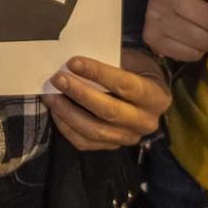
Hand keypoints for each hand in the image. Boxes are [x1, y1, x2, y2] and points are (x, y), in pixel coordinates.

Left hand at [45, 48, 172, 150]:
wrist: (149, 94)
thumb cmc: (138, 71)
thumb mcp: (133, 60)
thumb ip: (111, 61)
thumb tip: (76, 62)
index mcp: (156, 97)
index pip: (125, 85)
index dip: (98, 73)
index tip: (73, 62)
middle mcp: (146, 122)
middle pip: (109, 111)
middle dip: (80, 94)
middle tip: (57, 79)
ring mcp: (129, 138)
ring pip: (95, 131)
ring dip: (68, 112)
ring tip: (51, 95)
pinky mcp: (113, 147)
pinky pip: (86, 143)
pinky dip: (67, 128)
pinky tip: (56, 111)